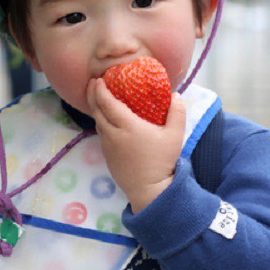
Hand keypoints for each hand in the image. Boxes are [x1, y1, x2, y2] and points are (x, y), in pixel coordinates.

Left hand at [87, 78, 186, 212]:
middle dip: (92, 95)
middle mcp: (113, 134)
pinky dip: (100, 122)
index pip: (108, 103)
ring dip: (96, 108)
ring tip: (98, 98)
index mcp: (127, 126)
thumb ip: (177, 113)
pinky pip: (101, 133)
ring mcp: (108, 145)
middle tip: (92, 83)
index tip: (97, 80)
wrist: (150, 190)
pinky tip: (105, 119)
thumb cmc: (162, 161)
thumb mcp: (175, 135)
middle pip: (97, 111)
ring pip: (98, 123)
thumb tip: (176, 95)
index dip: (100, 90)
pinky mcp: (107, 155)